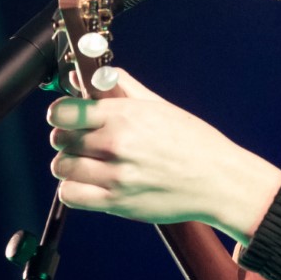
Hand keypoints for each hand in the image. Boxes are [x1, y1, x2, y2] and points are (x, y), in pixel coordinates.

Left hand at [47, 69, 280, 242]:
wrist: (220, 182)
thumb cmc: (195, 143)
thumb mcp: (159, 106)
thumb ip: (119, 88)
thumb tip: (86, 76)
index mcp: (125, 116)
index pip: (64, 111)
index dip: (60, 113)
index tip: (66, 116)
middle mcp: (118, 145)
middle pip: (60, 139)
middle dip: (68, 138)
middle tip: (85, 141)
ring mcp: (116, 176)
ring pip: (62, 167)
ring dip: (70, 165)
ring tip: (90, 164)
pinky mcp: (117, 204)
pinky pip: (71, 196)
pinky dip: (74, 190)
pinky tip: (90, 184)